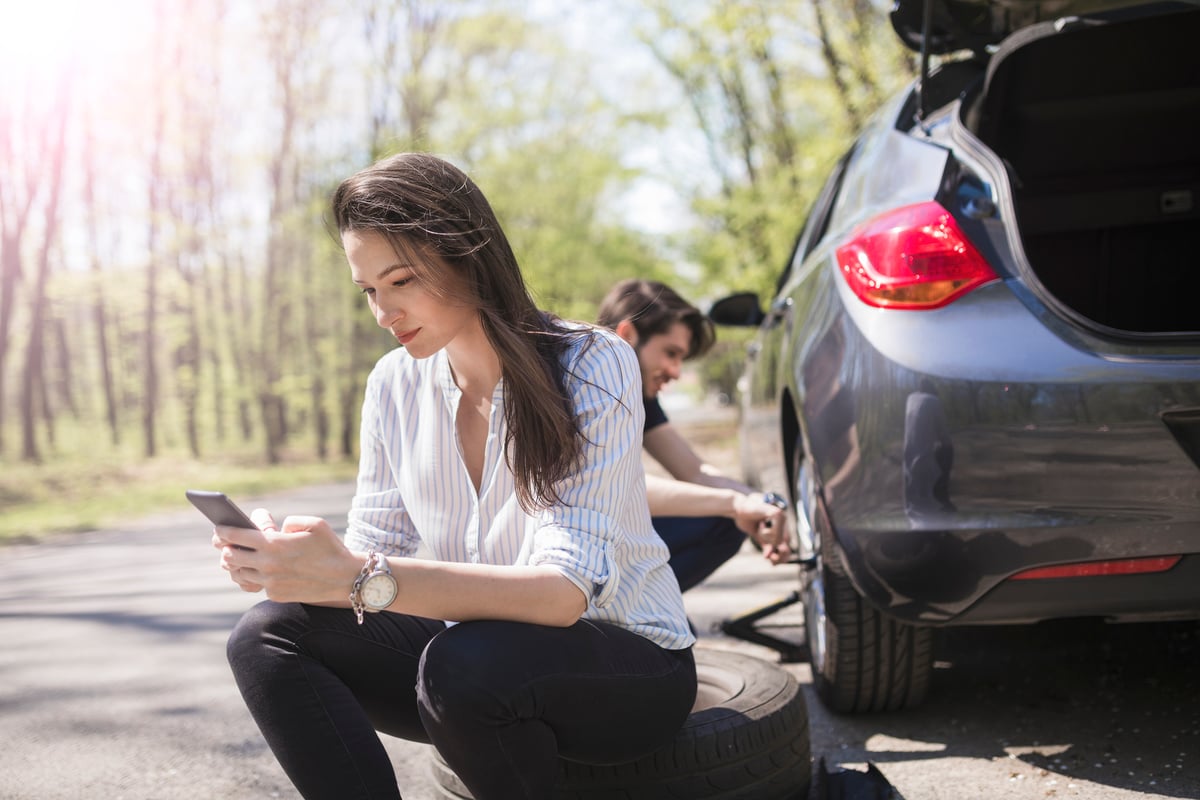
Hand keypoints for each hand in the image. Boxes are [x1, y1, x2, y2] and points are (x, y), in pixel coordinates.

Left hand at [213, 512, 359, 602]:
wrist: (345, 579)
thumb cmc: (331, 548)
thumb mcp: (314, 524)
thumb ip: (290, 521)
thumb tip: (274, 527)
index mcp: (274, 544)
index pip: (235, 537)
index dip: (222, 530)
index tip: (218, 528)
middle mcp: (268, 565)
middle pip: (230, 556)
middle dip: (223, 547)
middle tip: (222, 541)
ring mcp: (270, 582)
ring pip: (238, 573)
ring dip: (234, 564)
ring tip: (235, 556)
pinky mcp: (276, 594)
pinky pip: (255, 584)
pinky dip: (252, 576)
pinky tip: (254, 569)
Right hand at [731, 493, 791, 564]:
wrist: (737, 507)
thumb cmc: (746, 518)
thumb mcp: (757, 536)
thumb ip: (766, 545)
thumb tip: (770, 557)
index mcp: (780, 523)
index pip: (786, 542)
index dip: (781, 555)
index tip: (773, 563)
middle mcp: (783, 519)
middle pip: (786, 542)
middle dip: (778, 553)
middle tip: (767, 557)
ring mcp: (781, 515)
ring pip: (780, 539)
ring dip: (768, 540)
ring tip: (760, 526)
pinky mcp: (776, 513)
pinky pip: (775, 533)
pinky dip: (767, 534)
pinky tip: (761, 524)